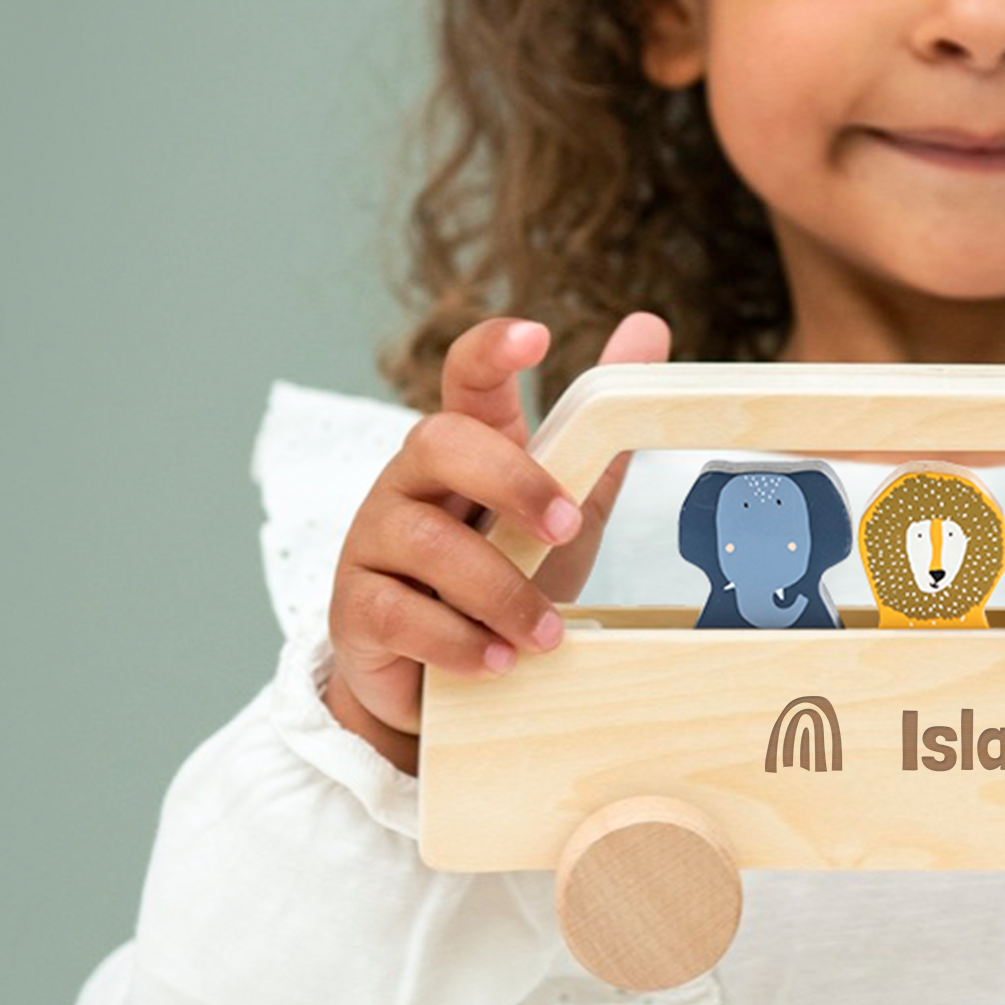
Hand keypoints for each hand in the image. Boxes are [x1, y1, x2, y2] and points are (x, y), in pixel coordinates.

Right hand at [324, 312, 671, 767]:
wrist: (439, 677)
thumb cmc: (502, 573)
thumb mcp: (564, 505)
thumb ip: (601, 432)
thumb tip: (649, 326)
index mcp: (465, 446)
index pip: (467, 377)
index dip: (493, 349)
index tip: (537, 335)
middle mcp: (410, 479)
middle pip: (439, 441)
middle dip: (512, 482)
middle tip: (568, 528)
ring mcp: (374, 540)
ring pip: (429, 542)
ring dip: (501, 591)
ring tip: (546, 635)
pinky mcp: (354, 608)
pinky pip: (400, 615)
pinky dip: (459, 643)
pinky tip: (496, 663)